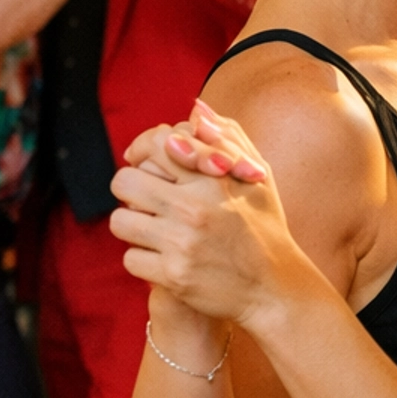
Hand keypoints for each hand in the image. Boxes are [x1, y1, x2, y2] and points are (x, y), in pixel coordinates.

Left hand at [110, 102, 293, 328]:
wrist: (275, 288)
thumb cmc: (265, 227)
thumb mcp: (258, 177)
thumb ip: (228, 138)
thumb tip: (195, 109)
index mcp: (214, 179)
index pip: (156, 144)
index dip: (142, 149)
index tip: (143, 161)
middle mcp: (195, 208)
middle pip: (125, 182)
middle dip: (130, 189)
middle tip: (144, 199)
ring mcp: (182, 243)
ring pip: (121, 222)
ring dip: (133, 225)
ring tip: (153, 230)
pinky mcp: (173, 276)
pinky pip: (130, 259)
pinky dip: (144, 259)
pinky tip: (164, 258)